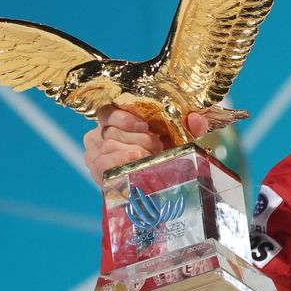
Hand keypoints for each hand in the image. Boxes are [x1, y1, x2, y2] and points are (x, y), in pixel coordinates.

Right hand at [82, 107, 209, 185]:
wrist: (156, 180)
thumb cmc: (163, 151)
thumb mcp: (179, 137)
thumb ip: (191, 126)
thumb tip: (195, 119)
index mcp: (116, 119)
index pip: (107, 111)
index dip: (124, 117)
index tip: (145, 126)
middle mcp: (101, 133)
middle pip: (111, 131)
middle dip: (138, 139)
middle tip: (156, 146)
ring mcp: (95, 152)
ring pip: (107, 146)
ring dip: (131, 152)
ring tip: (148, 157)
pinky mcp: (96, 170)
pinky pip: (100, 164)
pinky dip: (118, 162)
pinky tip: (132, 163)